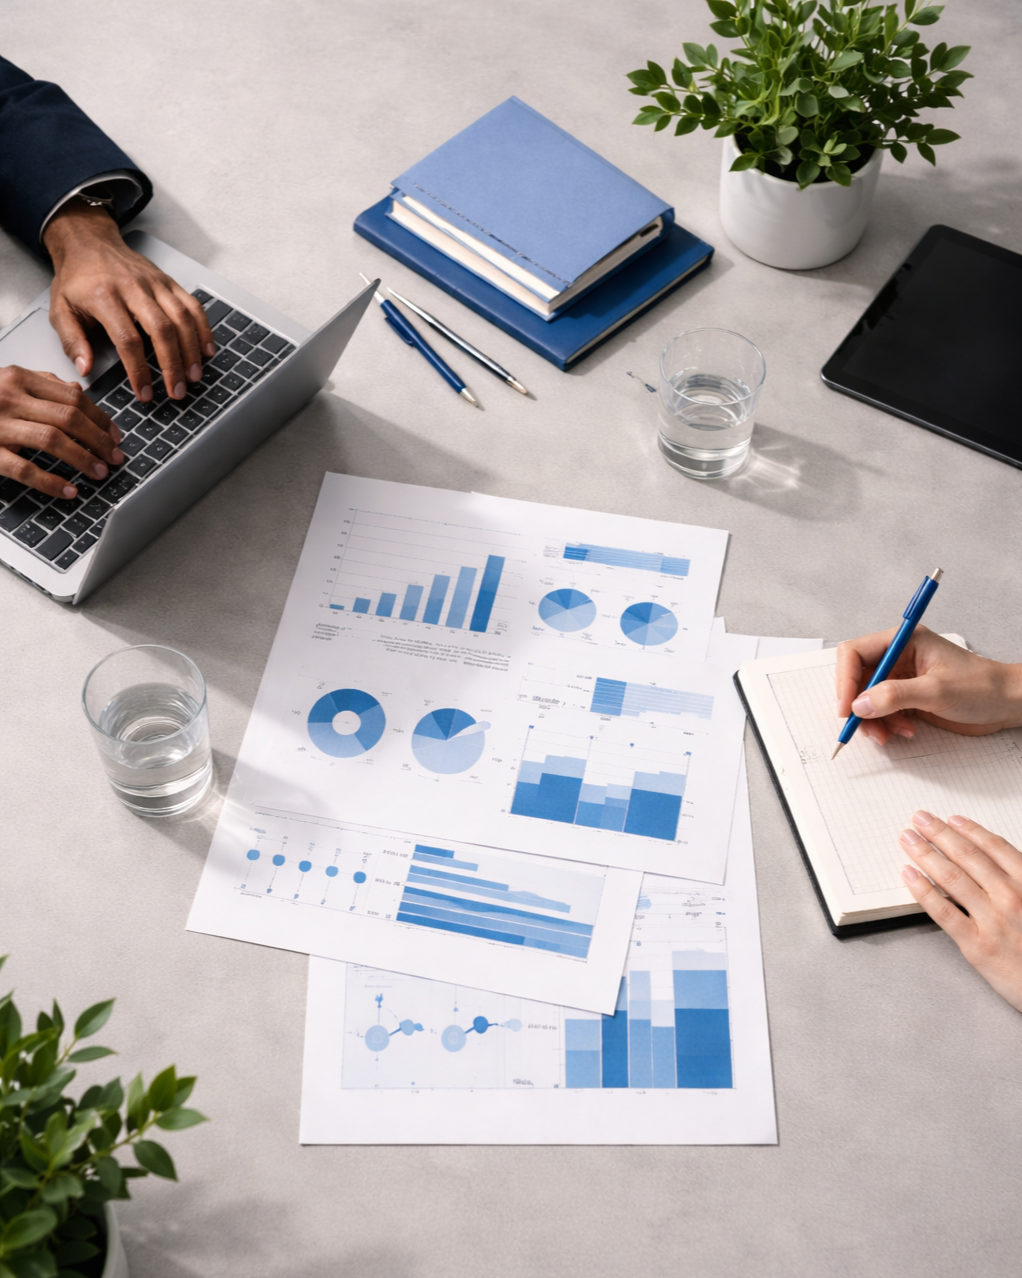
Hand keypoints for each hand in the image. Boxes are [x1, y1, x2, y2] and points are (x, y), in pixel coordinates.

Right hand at [0, 366, 123, 498]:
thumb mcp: (6, 382)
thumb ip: (41, 384)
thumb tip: (76, 391)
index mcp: (18, 378)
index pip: (74, 397)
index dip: (101, 419)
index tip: (117, 436)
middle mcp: (9, 397)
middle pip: (69, 417)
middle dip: (99, 441)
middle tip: (115, 458)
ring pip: (53, 440)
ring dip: (83, 459)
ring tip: (99, 473)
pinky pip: (24, 469)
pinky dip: (51, 482)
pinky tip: (69, 490)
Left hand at [42, 203, 213, 403]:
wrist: (88, 242)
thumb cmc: (77, 279)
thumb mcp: (60, 309)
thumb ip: (72, 342)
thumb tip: (85, 369)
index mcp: (104, 297)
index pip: (128, 340)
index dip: (139, 371)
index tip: (144, 393)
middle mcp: (133, 288)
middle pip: (162, 330)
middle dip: (173, 365)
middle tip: (177, 391)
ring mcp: (154, 283)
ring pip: (182, 318)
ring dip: (191, 351)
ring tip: (193, 376)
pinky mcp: (168, 281)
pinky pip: (192, 305)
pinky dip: (203, 329)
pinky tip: (207, 350)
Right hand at [835, 626, 1021, 744]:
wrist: (1006, 704)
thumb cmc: (981, 687)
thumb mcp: (936, 691)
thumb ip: (895, 696)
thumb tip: (859, 705)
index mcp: (903, 641)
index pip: (854, 653)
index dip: (845, 680)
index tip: (847, 707)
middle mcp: (898, 656)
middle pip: (856, 678)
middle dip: (858, 705)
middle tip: (865, 727)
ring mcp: (901, 678)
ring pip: (866, 698)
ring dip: (873, 720)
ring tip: (890, 734)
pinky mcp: (906, 697)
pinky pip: (881, 711)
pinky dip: (886, 725)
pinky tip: (904, 731)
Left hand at [901, 811, 1021, 1012]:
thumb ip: (1019, 881)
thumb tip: (991, 859)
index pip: (994, 847)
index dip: (970, 829)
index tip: (951, 819)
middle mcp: (1011, 897)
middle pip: (967, 856)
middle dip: (939, 833)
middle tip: (920, 819)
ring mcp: (992, 920)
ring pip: (951, 877)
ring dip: (926, 853)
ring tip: (909, 839)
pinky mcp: (976, 944)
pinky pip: (942, 911)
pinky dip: (922, 889)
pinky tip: (908, 874)